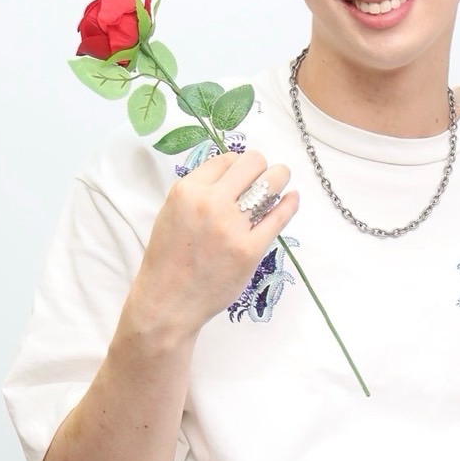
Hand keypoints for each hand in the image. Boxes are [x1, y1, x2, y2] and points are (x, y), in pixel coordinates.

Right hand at [130, 149, 299, 336]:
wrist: (167, 301)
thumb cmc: (169, 260)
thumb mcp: (172, 213)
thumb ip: (199, 192)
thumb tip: (233, 175)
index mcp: (187, 191)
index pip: (226, 158)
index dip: (238, 165)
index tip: (242, 175)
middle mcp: (210, 203)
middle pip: (253, 162)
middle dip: (261, 166)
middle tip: (263, 179)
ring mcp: (231, 227)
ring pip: (271, 183)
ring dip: (279, 178)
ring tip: (279, 183)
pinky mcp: (249, 250)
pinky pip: (279, 217)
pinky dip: (290, 204)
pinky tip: (292, 199)